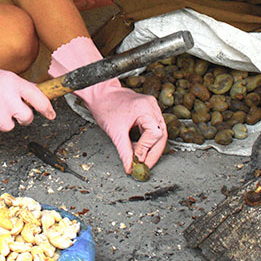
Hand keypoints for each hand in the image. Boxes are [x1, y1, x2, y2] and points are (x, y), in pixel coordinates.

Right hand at [0, 33, 54, 135]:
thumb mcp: (1, 78)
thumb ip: (18, 88)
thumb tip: (36, 102)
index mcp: (13, 81)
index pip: (38, 96)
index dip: (47, 108)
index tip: (51, 115)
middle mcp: (6, 93)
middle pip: (26, 117)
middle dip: (22, 118)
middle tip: (12, 113)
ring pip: (10, 126)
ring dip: (2, 122)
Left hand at [50, 37, 167, 172]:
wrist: (98, 93)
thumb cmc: (104, 106)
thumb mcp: (115, 133)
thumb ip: (125, 152)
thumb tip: (130, 167)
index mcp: (146, 108)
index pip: (155, 134)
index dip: (148, 150)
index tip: (138, 162)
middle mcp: (152, 106)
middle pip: (162, 135)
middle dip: (153, 153)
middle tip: (144, 166)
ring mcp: (151, 107)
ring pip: (159, 133)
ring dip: (150, 148)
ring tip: (139, 158)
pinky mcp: (147, 110)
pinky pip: (153, 128)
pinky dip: (147, 141)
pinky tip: (138, 148)